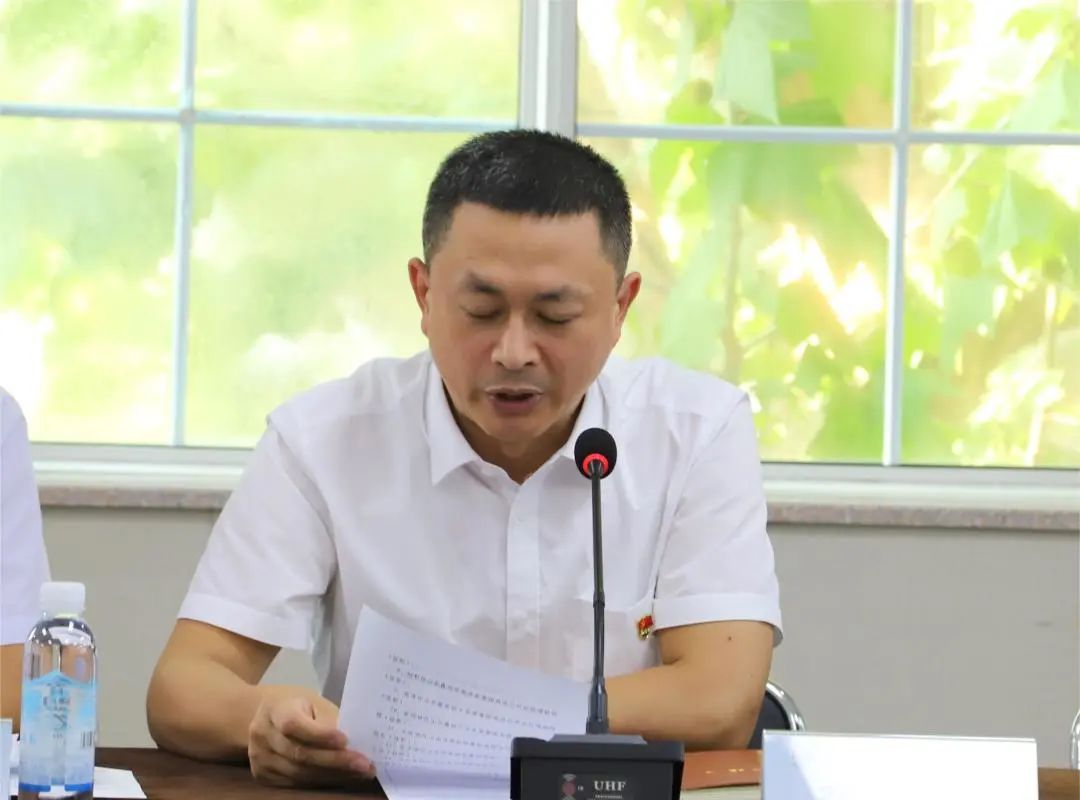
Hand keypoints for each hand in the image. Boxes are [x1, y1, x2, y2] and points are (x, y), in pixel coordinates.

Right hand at [247, 690, 375, 787]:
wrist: (265, 717)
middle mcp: (262, 735)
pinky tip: (342, 777)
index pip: (293, 724)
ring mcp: (260, 758)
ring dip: (333, 775)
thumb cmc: (296, 705)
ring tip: (359, 773)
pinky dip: (322, 781)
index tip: (345, 740)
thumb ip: (328, 720)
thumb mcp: (311, 702)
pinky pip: (296, 784)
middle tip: (364, 764)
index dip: (319, 735)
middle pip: (299, 754)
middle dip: (335, 761)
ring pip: (299, 773)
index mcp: (274, 709)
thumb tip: (356, 742)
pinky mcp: (263, 776)